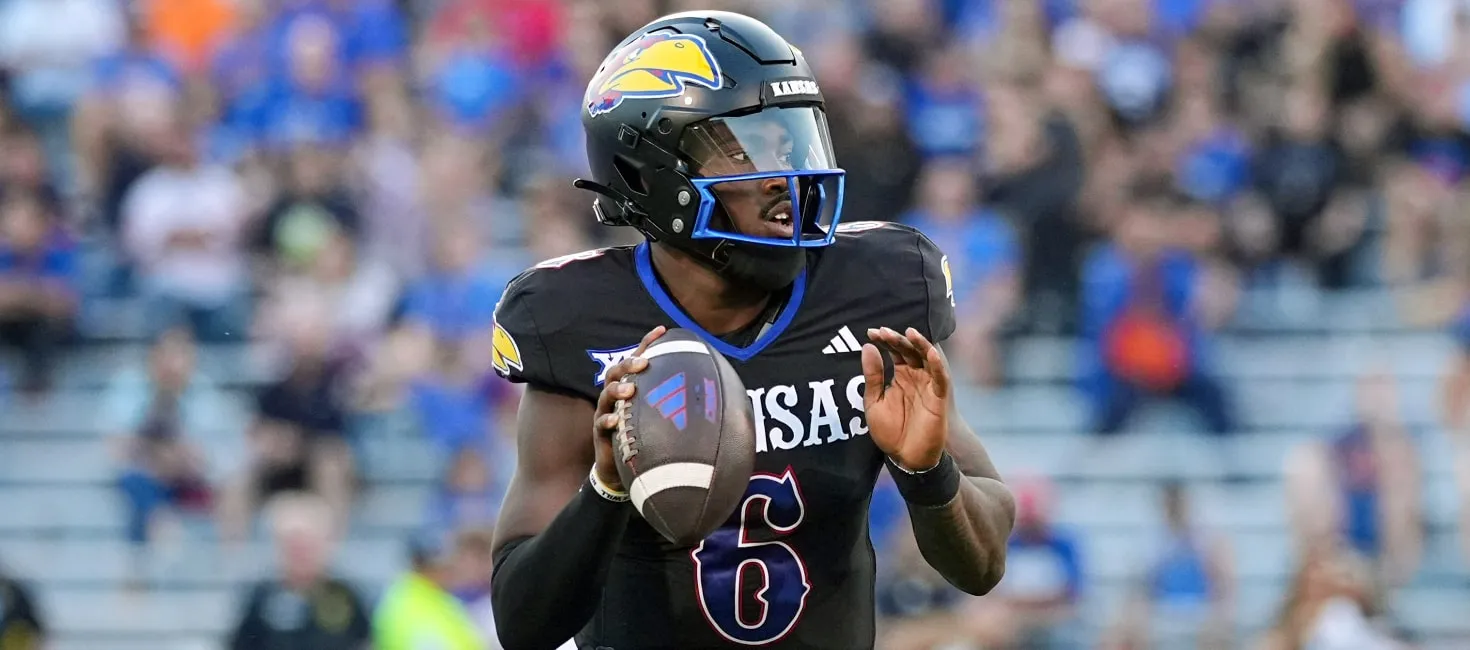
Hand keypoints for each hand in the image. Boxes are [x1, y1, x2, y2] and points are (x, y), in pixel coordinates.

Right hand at [592, 325, 666, 490]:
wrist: (622, 468)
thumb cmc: (646, 438)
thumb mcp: (662, 417)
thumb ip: (679, 405)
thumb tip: (717, 398)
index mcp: (633, 386)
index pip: (639, 359)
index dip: (648, 343)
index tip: (662, 330)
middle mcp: (618, 395)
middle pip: (617, 371)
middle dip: (629, 364)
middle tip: (643, 363)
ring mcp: (607, 412)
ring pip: (606, 393)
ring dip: (618, 389)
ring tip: (630, 390)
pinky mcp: (601, 433)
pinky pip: (601, 422)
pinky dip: (608, 419)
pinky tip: (616, 419)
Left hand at [862, 327, 951, 471]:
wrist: (905, 458)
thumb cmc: (891, 432)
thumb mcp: (874, 401)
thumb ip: (873, 375)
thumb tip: (868, 347)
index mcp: (900, 376)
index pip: (895, 351)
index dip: (884, 340)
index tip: (870, 333)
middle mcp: (916, 376)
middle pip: (910, 350)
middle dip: (897, 339)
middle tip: (883, 332)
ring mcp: (928, 385)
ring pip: (927, 358)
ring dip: (920, 344)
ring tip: (909, 332)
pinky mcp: (939, 398)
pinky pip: (940, 378)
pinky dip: (937, 365)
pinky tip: (930, 353)